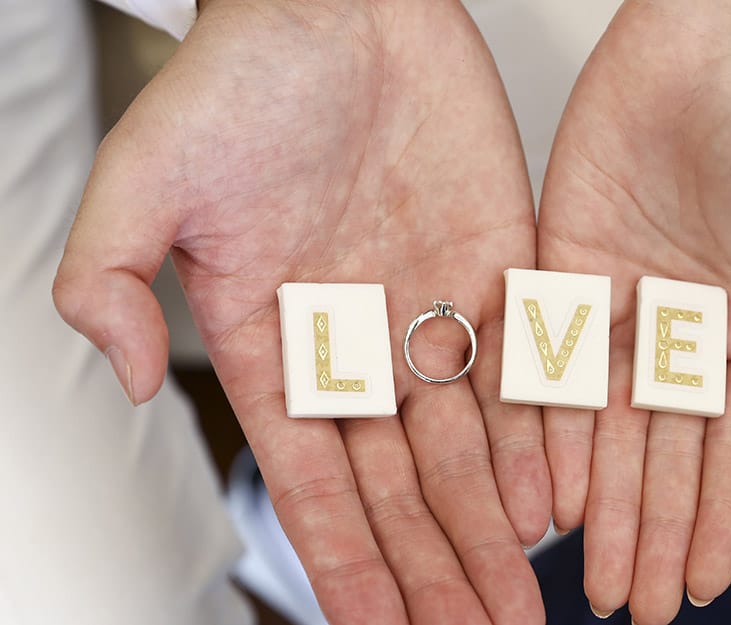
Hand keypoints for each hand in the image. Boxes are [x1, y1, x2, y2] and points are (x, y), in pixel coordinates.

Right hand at [54, 1, 549, 622]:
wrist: (338, 4)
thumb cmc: (239, 79)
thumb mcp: (142, 182)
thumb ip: (109, 286)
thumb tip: (121, 379)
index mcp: (276, 341)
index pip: (314, 478)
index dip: (344, 559)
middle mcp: (359, 341)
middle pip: (400, 482)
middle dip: (433, 565)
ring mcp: (431, 308)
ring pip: (468, 443)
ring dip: (491, 524)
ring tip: (512, 600)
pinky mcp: (498, 266)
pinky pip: (522, 367)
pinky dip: (537, 434)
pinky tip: (550, 500)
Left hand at [538, 2, 730, 621]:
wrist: (717, 46)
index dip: (718, 523)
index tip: (699, 588)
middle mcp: (680, 331)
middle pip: (659, 455)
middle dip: (647, 533)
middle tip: (628, 608)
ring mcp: (620, 304)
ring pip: (601, 425)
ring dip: (597, 502)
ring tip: (588, 573)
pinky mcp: (564, 268)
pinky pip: (552, 363)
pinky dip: (548, 427)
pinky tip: (547, 488)